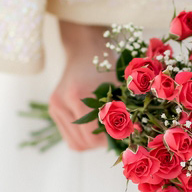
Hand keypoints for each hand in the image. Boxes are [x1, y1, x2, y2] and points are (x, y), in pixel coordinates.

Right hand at [49, 21, 114, 150]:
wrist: (86, 49)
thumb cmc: (109, 66)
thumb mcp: (121, 86)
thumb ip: (127, 110)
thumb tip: (137, 134)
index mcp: (79, 95)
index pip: (94, 136)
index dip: (111, 141)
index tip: (124, 136)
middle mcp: (62, 102)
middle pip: (84, 142)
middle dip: (103, 143)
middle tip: (117, 136)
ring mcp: (55, 106)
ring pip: (75, 143)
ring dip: (93, 143)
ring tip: (106, 131)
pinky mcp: (53, 108)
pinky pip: (69, 136)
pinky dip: (83, 137)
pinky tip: (94, 127)